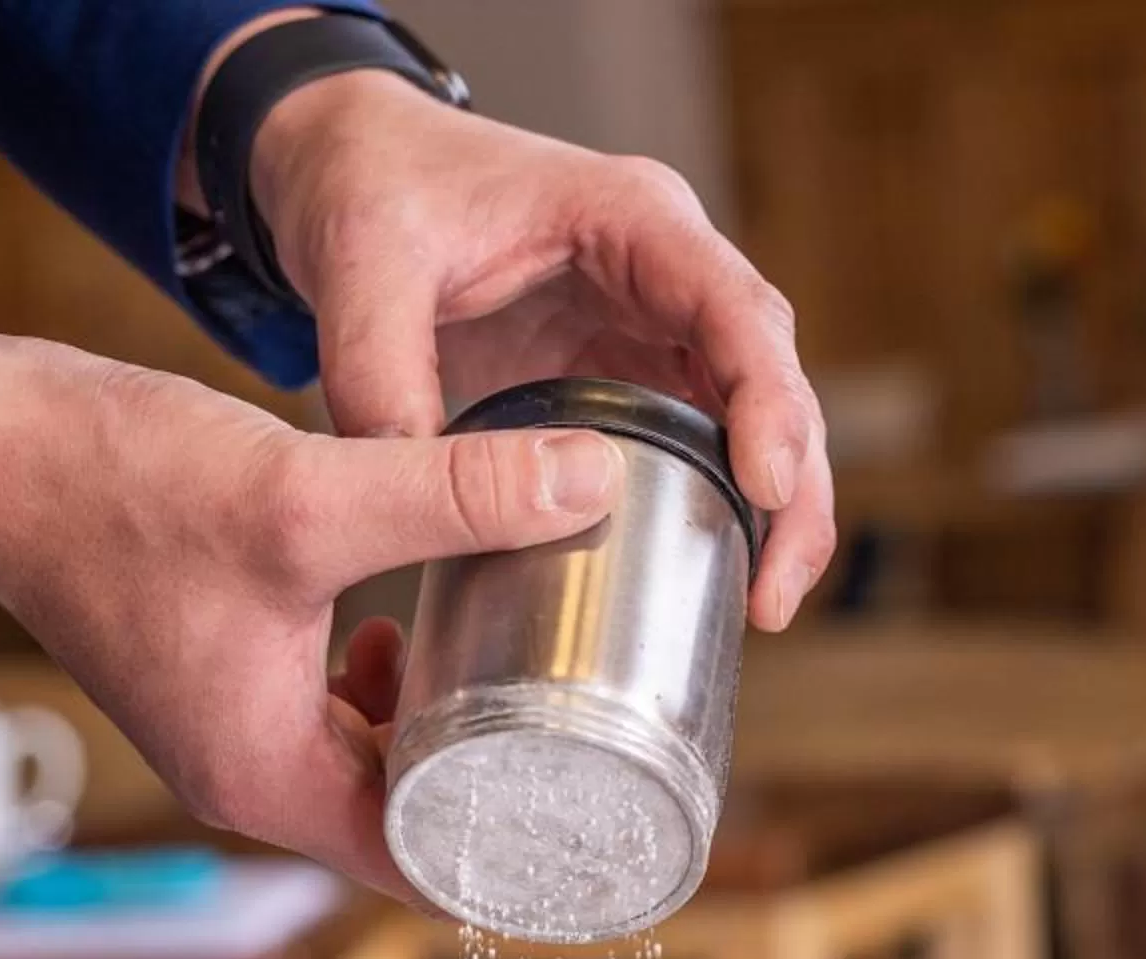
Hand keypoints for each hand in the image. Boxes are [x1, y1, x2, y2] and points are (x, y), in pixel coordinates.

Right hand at [0, 314, 623, 898]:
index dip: (525, 852)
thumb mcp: (308, 495)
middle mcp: (246, 775)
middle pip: (412, 819)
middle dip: (504, 781)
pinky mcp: (217, 673)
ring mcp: (226, 727)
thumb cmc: (110, 483)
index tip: (612, 815)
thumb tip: (591, 481)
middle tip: (601, 729)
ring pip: (374, 762)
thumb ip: (455, 495)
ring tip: (528, 666)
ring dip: (447, 724)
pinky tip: (419, 617)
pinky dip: (390, 684)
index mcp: (269, 780)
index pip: (429, 865)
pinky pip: (332, 713)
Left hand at [239, 70, 833, 629]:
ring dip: (773, 514)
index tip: (766, 488)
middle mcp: (669, 270)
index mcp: (629, 218)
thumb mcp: (358, 265)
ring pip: (757, 420)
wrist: (353, 166)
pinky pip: (703, 444)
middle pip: (773, 378)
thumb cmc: (373, 184)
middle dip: (792, 489)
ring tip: (761, 605)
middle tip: (774, 593)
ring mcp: (657, 325)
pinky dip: (720, 510)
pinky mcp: (631, 374)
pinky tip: (714, 576)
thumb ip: (378, 372)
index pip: (735, 310)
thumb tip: (406, 491)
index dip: (767, 399)